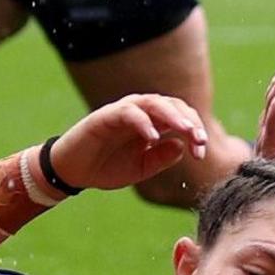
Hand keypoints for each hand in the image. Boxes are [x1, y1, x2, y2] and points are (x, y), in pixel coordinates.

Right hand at [47, 94, 213, 194]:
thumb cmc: (107, 167)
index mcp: (153, 123)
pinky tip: (153, 137)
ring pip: (154, 103)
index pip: (182, 118)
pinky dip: (143, 122)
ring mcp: (123, 111)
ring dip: (172, 116)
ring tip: (186, 131)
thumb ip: (162, 158)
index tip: (201, 153)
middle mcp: (141, 112)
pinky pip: (128, 112)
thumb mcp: (141, 168)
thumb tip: (182, 147)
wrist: (73, 172)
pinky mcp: (105, 116)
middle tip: (200, 141)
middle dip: (190, 122)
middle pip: (173, 106)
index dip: (196, 132)